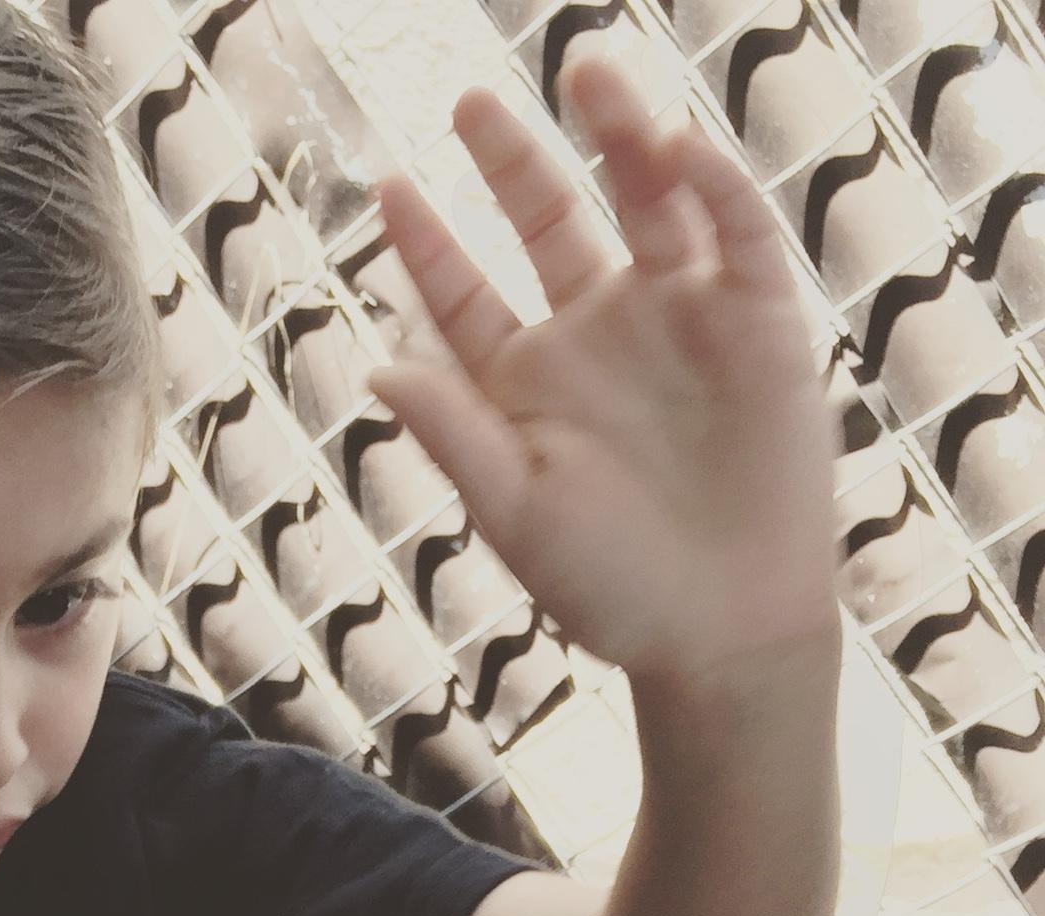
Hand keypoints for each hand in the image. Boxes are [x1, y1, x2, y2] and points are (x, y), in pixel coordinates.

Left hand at [367, 51, 840, 689]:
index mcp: (524, 384)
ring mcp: (678, 320)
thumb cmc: (609, 588)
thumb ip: (453, 433)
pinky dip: (713, 185)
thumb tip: (375, 364)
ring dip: (619, 134)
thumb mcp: (515, 512)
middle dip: (514, 161)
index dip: (427, 243)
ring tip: (586, 67)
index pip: (464, 294)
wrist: (724, 630)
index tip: (387, 188)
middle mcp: (596, 337)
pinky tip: (676, 144)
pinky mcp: (759, 321)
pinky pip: (735, 234)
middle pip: (549, 223)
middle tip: (470, 101)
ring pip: (645, 202)